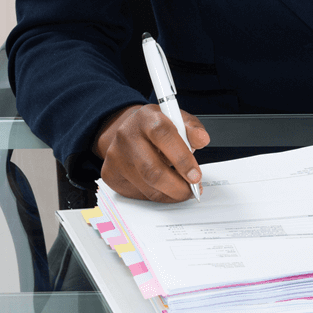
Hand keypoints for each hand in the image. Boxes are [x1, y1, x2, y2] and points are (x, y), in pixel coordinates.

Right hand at [93, 103, 210, 201]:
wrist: (129, 130)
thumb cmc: (157, 127)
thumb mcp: (178, 119)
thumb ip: (192, 129)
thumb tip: (201, 139)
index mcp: (146, 117)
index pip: (163, 135)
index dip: (182, 158)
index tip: (195, 175)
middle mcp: (127, 135)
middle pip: (152, 170)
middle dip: (177, 186)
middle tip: (191, 189)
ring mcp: (116, 156)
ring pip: (147, 186)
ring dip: (170, 193)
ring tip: (181, 188)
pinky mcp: (110, 174)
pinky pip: (138, 193)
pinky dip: (157, 195)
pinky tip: (164, 187)